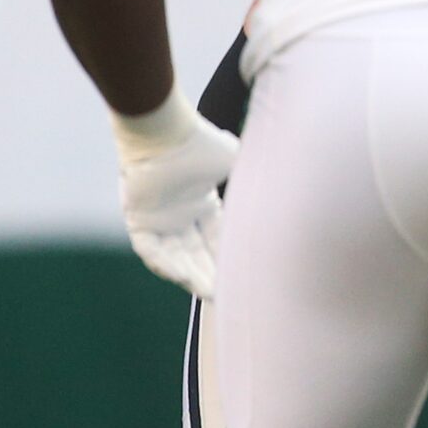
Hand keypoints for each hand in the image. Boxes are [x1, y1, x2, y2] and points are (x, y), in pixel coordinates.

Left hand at [114, 99, 237, 297]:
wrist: (167, 131)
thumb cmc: (202, 143)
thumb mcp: (237, 164)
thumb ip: (254, 180)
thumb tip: (291, 186)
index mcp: (201, 202)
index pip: (216, 238)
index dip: (227, 257)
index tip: (242, 276)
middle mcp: (179, 213)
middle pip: (196, 253)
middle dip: (210, 274)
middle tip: (226, 295)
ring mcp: (157, 218)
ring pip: (174, 255)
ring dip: (189, 274)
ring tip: (207, 292)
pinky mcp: (137, 218)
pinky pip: (149, 248)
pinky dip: (163, 262)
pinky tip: (179, 276)